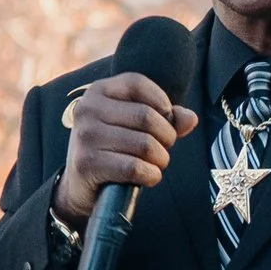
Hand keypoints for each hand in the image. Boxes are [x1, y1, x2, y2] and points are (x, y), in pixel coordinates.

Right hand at [54, 74, 198, 228]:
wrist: (79, 185)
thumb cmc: (113, 149)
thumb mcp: (135, 127)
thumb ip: (165, 119)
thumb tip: (190, 119)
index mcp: (98, 91)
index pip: (137, 83)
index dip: (161, 102)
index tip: (166, 121)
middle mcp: (88, 109)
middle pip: (146, 117)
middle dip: (166, 137)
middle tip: (164, 149)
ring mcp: (85, 136)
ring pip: (145, 144)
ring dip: (161, 159)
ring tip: (156, 164)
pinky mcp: (87, 163)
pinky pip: (134, 168)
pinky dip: (151, 175)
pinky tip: (149, 177)